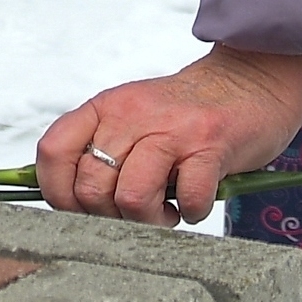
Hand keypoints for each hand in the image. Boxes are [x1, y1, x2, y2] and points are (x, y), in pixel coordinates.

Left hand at [34, 44, 301, 221]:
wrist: (247, 82)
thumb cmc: (185, 114)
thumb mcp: (129, 118)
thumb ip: (97, 149)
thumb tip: (64, 200)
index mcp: (104, 108)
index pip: (53, 152)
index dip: (58, 193)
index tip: (79, 211)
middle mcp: (132, 115)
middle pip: (90, 186)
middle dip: (109, 217)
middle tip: (135, 213)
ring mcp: (171, 130)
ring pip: (130, 197)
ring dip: (148, 220)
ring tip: (165, 211)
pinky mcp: (210, 146)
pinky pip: (188, 197)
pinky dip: (192, 212)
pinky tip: (196, 202)